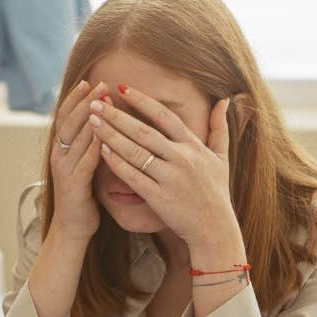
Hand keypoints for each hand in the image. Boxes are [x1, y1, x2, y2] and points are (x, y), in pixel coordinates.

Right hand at [50, 80, 109, 240]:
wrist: (72, 230)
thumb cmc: (82, 199)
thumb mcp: (83, 168)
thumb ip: (87, 148)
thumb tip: (101, 126)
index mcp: (60, 150)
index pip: (66, 117)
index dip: (77, 98)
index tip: (91, 81)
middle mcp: (59, 157)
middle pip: (70, 121)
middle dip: (85, 101)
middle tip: (101, 83)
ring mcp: (64, 170)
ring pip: (77, 137)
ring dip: (92, 118)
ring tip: (105, 101)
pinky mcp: (74, 185)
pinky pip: (86, 161)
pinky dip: (96, 146)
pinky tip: (107, 134)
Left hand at [90, 85, 238, 247]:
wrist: (214, 229)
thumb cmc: (217, 194)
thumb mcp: (222, 158)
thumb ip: (220, 128)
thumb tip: (224, 100)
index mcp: (193, 146)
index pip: (164, 116)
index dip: (142, 101)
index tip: (122, 88)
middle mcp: (181, 158)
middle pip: (143, 131)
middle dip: (117, 115)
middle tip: (96, 102)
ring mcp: (169, 178)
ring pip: (135, 151)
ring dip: (111, 135)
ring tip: (92, 122)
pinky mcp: (159, 198)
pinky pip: (133, 177)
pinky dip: (117, 163)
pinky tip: (102, 151)